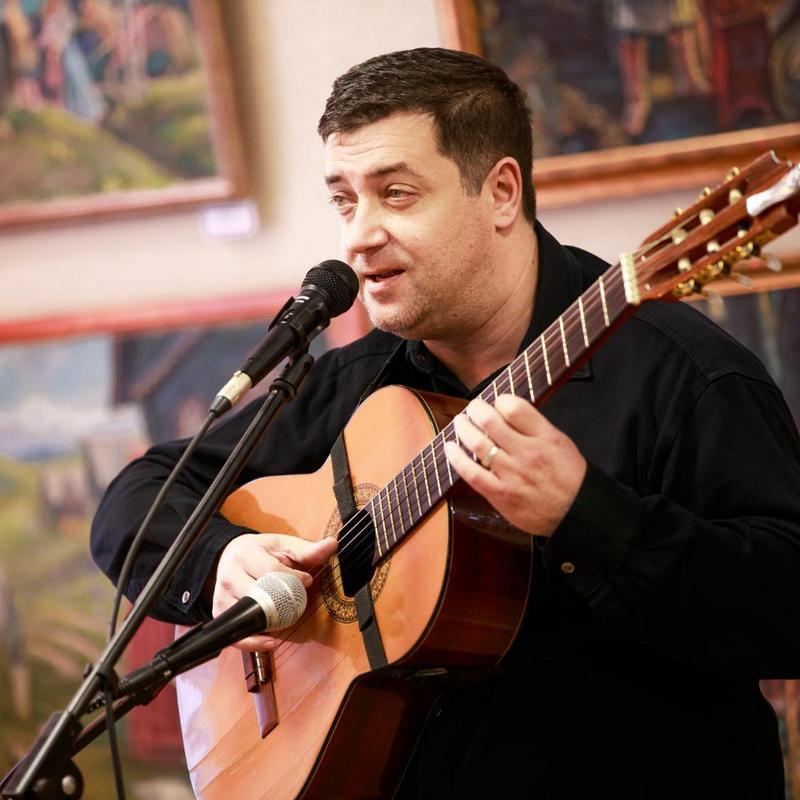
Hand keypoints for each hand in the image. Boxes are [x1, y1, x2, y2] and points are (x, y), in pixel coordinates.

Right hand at [212, 532, 336, 650]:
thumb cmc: (261, 551)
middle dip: (282, 603)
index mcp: (246, 554)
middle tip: (297, 604)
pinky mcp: (219, 613)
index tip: (306, 581)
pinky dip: (254, 641)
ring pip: (246, 616)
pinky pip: (235, 634)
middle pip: (259, 596)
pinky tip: (271, 641)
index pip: (271, 572)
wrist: (230, 554)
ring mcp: (222, 596)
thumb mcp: (283, 545)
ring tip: (285, 621)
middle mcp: (230, 575)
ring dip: (269, 623)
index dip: (293, 579)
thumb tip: (332, 545)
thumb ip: (307, 549)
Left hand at [444, 395, 585, 535]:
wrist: (577, 513)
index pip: (514, 407)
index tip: (497, 402)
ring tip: (460, 422)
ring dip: (463, 428)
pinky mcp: (500, 494)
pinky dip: (456, 458)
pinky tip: (450, 447)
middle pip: (490, 422)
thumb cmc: (569, 477)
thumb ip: (534, 426)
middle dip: (476, 409)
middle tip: (473, 408)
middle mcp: (527, 453)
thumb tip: (506, 410)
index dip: (500, 400)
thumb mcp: (560, 442)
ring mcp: (512, 475)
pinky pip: (471, 473)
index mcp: (545, 437)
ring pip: (477, 444)